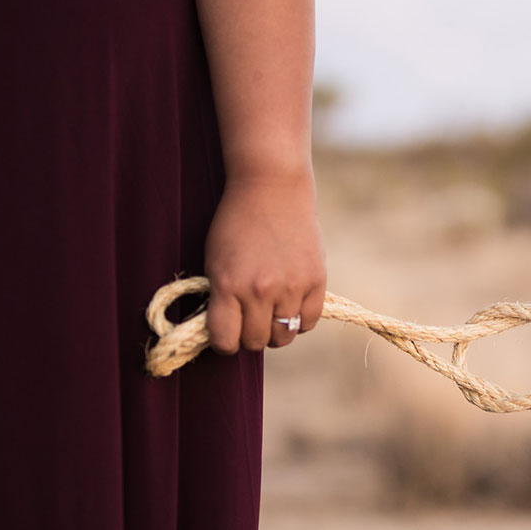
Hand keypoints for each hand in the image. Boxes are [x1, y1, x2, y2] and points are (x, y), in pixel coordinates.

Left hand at [203, 175, 325, 352]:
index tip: (225, 333)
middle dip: (248, 335)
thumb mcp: (215, 260)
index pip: (225, 341)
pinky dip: (298, 320)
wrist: (271, 187)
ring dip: (274, 329)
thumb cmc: (236, 223)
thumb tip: (226, 333)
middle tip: (248, 318)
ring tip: (269, 311)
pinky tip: (290, 305)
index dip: (223, 341)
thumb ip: (220, 298)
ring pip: (283, 336)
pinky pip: (308, 322)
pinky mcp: (316, 280)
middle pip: (255, 342)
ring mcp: (291, 287)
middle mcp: (260, 290)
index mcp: (229, 285)